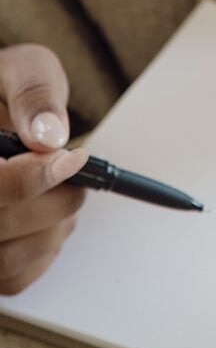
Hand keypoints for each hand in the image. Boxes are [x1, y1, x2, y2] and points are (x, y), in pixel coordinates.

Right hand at [0, 44, 87, 294]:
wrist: (3, 109)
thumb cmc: (9, 89)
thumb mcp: (23, 70)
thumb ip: (33, 94)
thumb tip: (50, 137)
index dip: (32, 178)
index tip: (74, 157)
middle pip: (0, 226)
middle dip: (53, 201)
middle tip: (76, 170)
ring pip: (7, 261)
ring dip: (53, 227)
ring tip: (66, 190)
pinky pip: (13, 278)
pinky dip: (44, 250)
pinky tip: (50, 216)